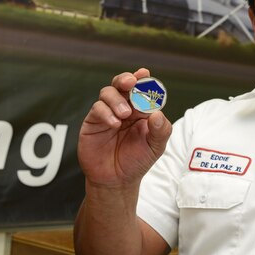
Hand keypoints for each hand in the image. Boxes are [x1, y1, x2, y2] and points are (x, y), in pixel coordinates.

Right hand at [78, 68, 171, 187]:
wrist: (117, 180)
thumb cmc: (137, 160)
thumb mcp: (156, 147)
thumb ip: (161, 130)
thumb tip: (158, 113)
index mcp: (141, 110)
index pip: (142, 89)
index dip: (143, 80)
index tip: (144, 74)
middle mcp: (124, 108)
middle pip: (122, 84)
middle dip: (126, 79)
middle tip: (131, 82)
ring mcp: (108, 113)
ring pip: (108, 93)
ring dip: (117, 99)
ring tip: (125, 114)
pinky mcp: (93, 122)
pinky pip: (97, 109)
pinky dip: (106, 113)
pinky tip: (114, 124)